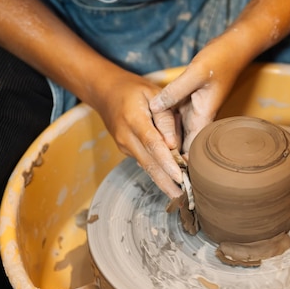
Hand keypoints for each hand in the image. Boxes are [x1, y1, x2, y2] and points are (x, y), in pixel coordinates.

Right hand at [92, 69, 184, 197]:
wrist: (106, 93)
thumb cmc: (134, 91)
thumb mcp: (153, 93)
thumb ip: (165, 117)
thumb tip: (174, 144)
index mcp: (134, 119)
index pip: (153, 144)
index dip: (167, 162)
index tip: (180, 176)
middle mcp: (126, 137)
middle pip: (148, 163)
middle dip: (166, 182)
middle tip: (183, 198)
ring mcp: (124, 146)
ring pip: (146, 166)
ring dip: (162, 182)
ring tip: (180, 195)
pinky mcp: (126, 150)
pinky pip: (144, 162)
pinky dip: (157, 173)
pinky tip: (170, 183)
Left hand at [149, 36, 250, 155]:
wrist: (234, 47)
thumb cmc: (221, 59)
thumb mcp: (195, 73)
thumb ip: (174, 91)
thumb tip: (154, 108)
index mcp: (204, 114)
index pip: (194, 147)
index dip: (183, 162)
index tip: (168, 172)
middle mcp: (200, 115)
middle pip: (185, 142)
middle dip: (172, 156)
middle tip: (153, 167)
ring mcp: (195, 108)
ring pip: (178, 130)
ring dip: (167, 141)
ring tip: (149, 154)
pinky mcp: (190, 99)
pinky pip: (175, 116)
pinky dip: (165, 123)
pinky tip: (152, 126)